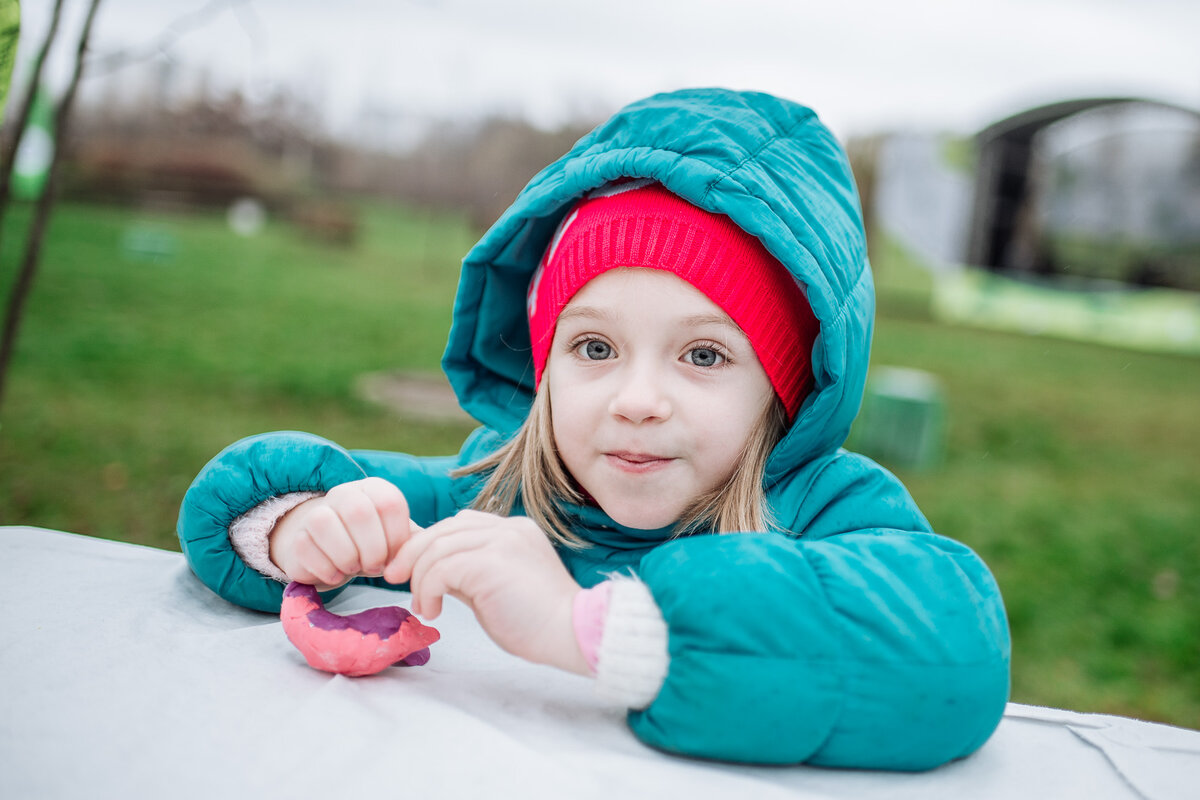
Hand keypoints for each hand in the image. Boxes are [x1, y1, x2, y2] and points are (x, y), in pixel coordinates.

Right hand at [269, 478, 413, 590]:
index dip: (396, 536)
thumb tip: (431, 548)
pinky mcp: (297, 538)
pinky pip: (306, 550)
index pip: (390, 503)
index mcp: (374, 489)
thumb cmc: (372, 544)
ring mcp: (315, 513)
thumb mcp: (396, 538)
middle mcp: (343, 493)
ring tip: (354, 568)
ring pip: (325, 525)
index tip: (395, 555)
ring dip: (347, 557)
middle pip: (358, 512)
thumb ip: (415, 541)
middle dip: (372, 549)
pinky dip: (326, 569)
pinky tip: (336, 573)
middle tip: (375, 566)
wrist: (331, 551)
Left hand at [384, 510, 587, 674]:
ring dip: (419, 579)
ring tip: (422, 607)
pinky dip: (427, 589)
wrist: (571, 633)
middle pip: (443, 529)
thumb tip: (431, 574)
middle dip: (411, 554)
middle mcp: (507, 528)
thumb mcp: (496, 587)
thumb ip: (469, 573)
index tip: (410, 571)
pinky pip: (441, 568)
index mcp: (512, 531)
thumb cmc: (537, 621)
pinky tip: (433, 611)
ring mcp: (501, 540)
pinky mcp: (491, 561)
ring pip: (437, 547)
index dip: (428, 544)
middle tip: (394, 579)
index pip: (458, 524)